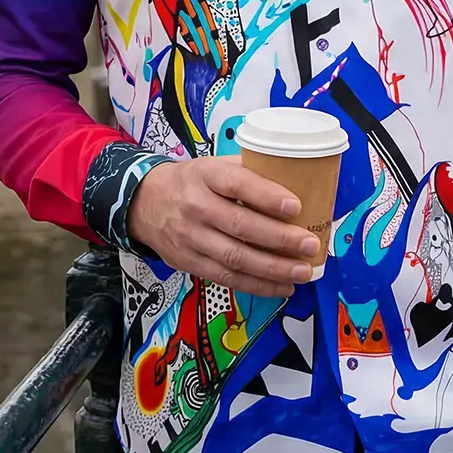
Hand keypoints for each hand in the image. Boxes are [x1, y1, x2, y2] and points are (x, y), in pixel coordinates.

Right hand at [126, 156, 319, 297]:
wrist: (143, 203)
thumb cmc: (191, 181)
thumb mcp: (212, 165)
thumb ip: (246, 172)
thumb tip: (294, 182)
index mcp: (205, 174)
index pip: (238, 184)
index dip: (267, 196)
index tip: (296, 206)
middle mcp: (196, 206)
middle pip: (240, 225)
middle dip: (279, 239)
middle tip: (310, 245)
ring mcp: (190, 238)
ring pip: (235, 257)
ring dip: (272, 268)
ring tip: (302, 272)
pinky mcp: (188, 263)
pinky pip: (226, 278)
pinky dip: (256, 286)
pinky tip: (281, 287)